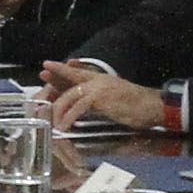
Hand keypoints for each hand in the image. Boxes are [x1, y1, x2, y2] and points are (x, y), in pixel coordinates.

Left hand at [47, 67, 171, 135]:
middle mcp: (98, 80)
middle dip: (52, 87)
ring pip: (70, 95)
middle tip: (39, 96)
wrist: (153, 107)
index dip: (60, 69)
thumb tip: (84, 109)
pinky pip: (78, 106)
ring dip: (59, 110)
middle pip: (68, 81)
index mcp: (101, 79)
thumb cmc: (137, 108)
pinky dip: (69, 116)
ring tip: (54, 123)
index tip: (46, 66)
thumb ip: (99, 101)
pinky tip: (65, 125)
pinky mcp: (101, 97)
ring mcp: (99, 87)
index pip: (77, 72)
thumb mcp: (114, 102)